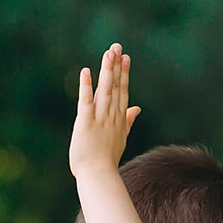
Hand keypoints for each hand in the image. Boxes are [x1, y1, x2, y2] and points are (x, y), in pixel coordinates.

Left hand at [68, 44, 141, 178]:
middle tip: (117, 46)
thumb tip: (137, 108)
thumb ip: (128, 120)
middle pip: (116, 86)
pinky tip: (85, 72)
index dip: (124, 74)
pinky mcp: (85, 122)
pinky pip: (86, 101)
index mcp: (119, 118)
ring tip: (108, 53)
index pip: (123, 91)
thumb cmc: (107, 159)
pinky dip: (86, 87)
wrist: (98, 175)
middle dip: (116, 66)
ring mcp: (100, 118)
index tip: (125, 57)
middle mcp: (112, 115)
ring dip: (107, 71)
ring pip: (105, 90)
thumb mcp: (121, 137)